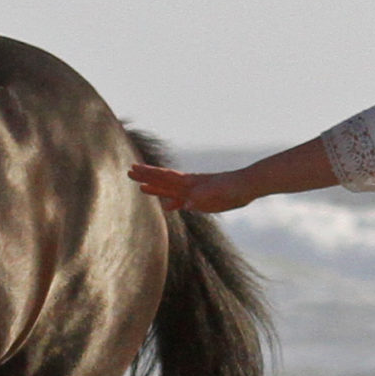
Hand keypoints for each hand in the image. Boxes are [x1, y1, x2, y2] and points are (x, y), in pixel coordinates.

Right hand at [129, 162, 256, 213]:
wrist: (246, 186)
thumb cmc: (232, 187)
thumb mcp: (217, 193)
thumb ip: (201, 198)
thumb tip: (186, 205)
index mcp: (190, 183)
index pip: (165, 177)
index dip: (149, 174)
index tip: (134, 169)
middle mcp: (188, 186)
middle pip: (162, 181)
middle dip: (146, 177)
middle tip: (129, 172)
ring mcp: (193, 193)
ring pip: (170, 191)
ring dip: (156, 189)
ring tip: (142, 188)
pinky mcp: (201, 201)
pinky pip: (182, 202)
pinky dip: (173, 204)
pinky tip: (168, 206)